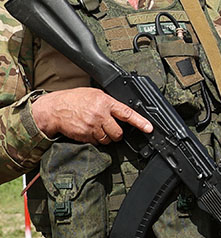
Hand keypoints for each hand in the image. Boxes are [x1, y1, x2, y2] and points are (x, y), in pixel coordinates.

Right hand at [30, 87, 152, 143]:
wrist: (54, 109)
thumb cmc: (74, 100)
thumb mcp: (95, 94)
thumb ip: (109, 102)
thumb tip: (122, 112)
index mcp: (105, 102)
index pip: (127, 113)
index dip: (140, 122)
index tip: (149, 128)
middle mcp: (100, 115)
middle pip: (118, 132)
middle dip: (118, 133)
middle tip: (111, 128)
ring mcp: (92, 126)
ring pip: (108, 139)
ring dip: (106, 137)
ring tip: (98, 128)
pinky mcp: (85, 136)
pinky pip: (96, 142)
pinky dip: (95, 139)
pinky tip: (89, 131)